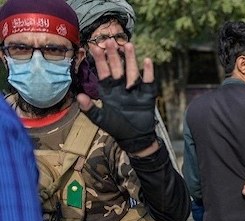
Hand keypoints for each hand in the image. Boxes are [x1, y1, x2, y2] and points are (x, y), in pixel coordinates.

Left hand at [77, 41, 156, 155]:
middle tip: (110, 41)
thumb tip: (78, 96)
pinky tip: (147, 61)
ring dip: (131, 59)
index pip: (103, 73)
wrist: (135, 138)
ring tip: (129, 45)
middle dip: (114, 55)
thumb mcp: (100, 120)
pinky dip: (149, 72)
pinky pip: (148, 82)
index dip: (100, 61)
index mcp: (109, 92)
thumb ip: (89, 109)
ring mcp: (134, 91)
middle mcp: (121, 88)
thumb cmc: (117, 128)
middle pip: (118, 68)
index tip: (95, 48)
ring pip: (132, 71)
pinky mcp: (147, 95)